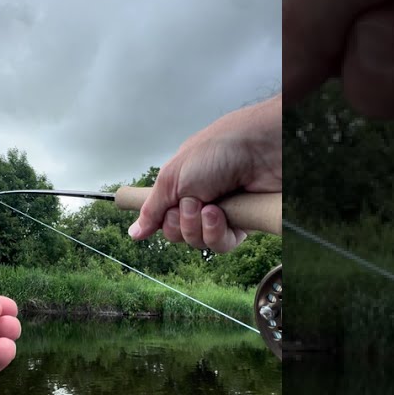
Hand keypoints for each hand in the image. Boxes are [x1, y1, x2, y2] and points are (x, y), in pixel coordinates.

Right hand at [128, 95, 280, 253]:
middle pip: (177, 233)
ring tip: (209, 206)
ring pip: (198, 242)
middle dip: (180, 222)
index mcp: (182, 186)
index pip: (163, 217)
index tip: (169, 206)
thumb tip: (134, 233)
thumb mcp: (173, 178)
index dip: (162, 219)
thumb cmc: (217, 151)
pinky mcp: (242, 224)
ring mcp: (221, 214)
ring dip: (198, 226)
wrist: (259, 149)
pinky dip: (216, 233)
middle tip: (191, 202)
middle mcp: (200, 200)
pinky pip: (220, 245)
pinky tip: (220, 215)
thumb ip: (152, 209)